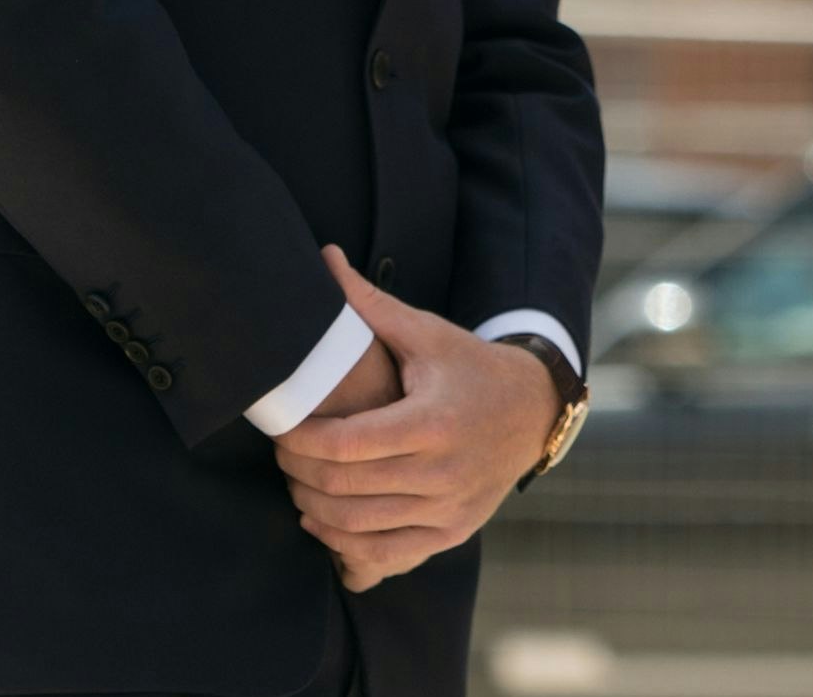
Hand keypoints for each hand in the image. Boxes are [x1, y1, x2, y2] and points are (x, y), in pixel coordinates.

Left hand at [275, 249, 560, 591]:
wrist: (533, 412)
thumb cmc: (468, 367)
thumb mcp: (425, 333)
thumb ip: (370, 304)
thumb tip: (326, 256)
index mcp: (431, 421)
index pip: (342, 444)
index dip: (297, 440)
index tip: (280, 426)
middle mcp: (442, 473)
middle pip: (343, 488)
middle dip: (297, 473)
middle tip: (280, 454)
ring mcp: (448, 510)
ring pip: (357, 528)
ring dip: (313, 509)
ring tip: (297, 483)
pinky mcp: (451, 533)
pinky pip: (386, 555)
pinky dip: (345, 544)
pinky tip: (324, 520)